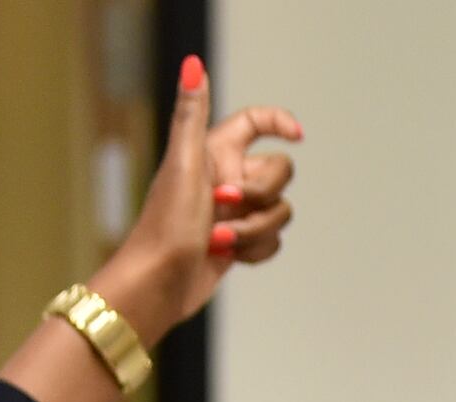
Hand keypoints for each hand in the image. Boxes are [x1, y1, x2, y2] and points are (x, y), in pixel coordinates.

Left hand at [90, 57, 302, 342]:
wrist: (158, 284)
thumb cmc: (165, 226)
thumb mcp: (182, 164)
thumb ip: (191, 113)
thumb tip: (193, 64)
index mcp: (213, 152)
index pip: (255, 123)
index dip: (279, 122)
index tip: (297, 137)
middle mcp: (226, 177)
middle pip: (279, 172)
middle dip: (262, 194)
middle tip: (225, 204)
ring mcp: (234, 212)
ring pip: (279, 211)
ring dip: (254, 229)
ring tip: (219, 240)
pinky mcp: (239, 242)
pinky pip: (271, 240)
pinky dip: (254, 250)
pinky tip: (226, 257)